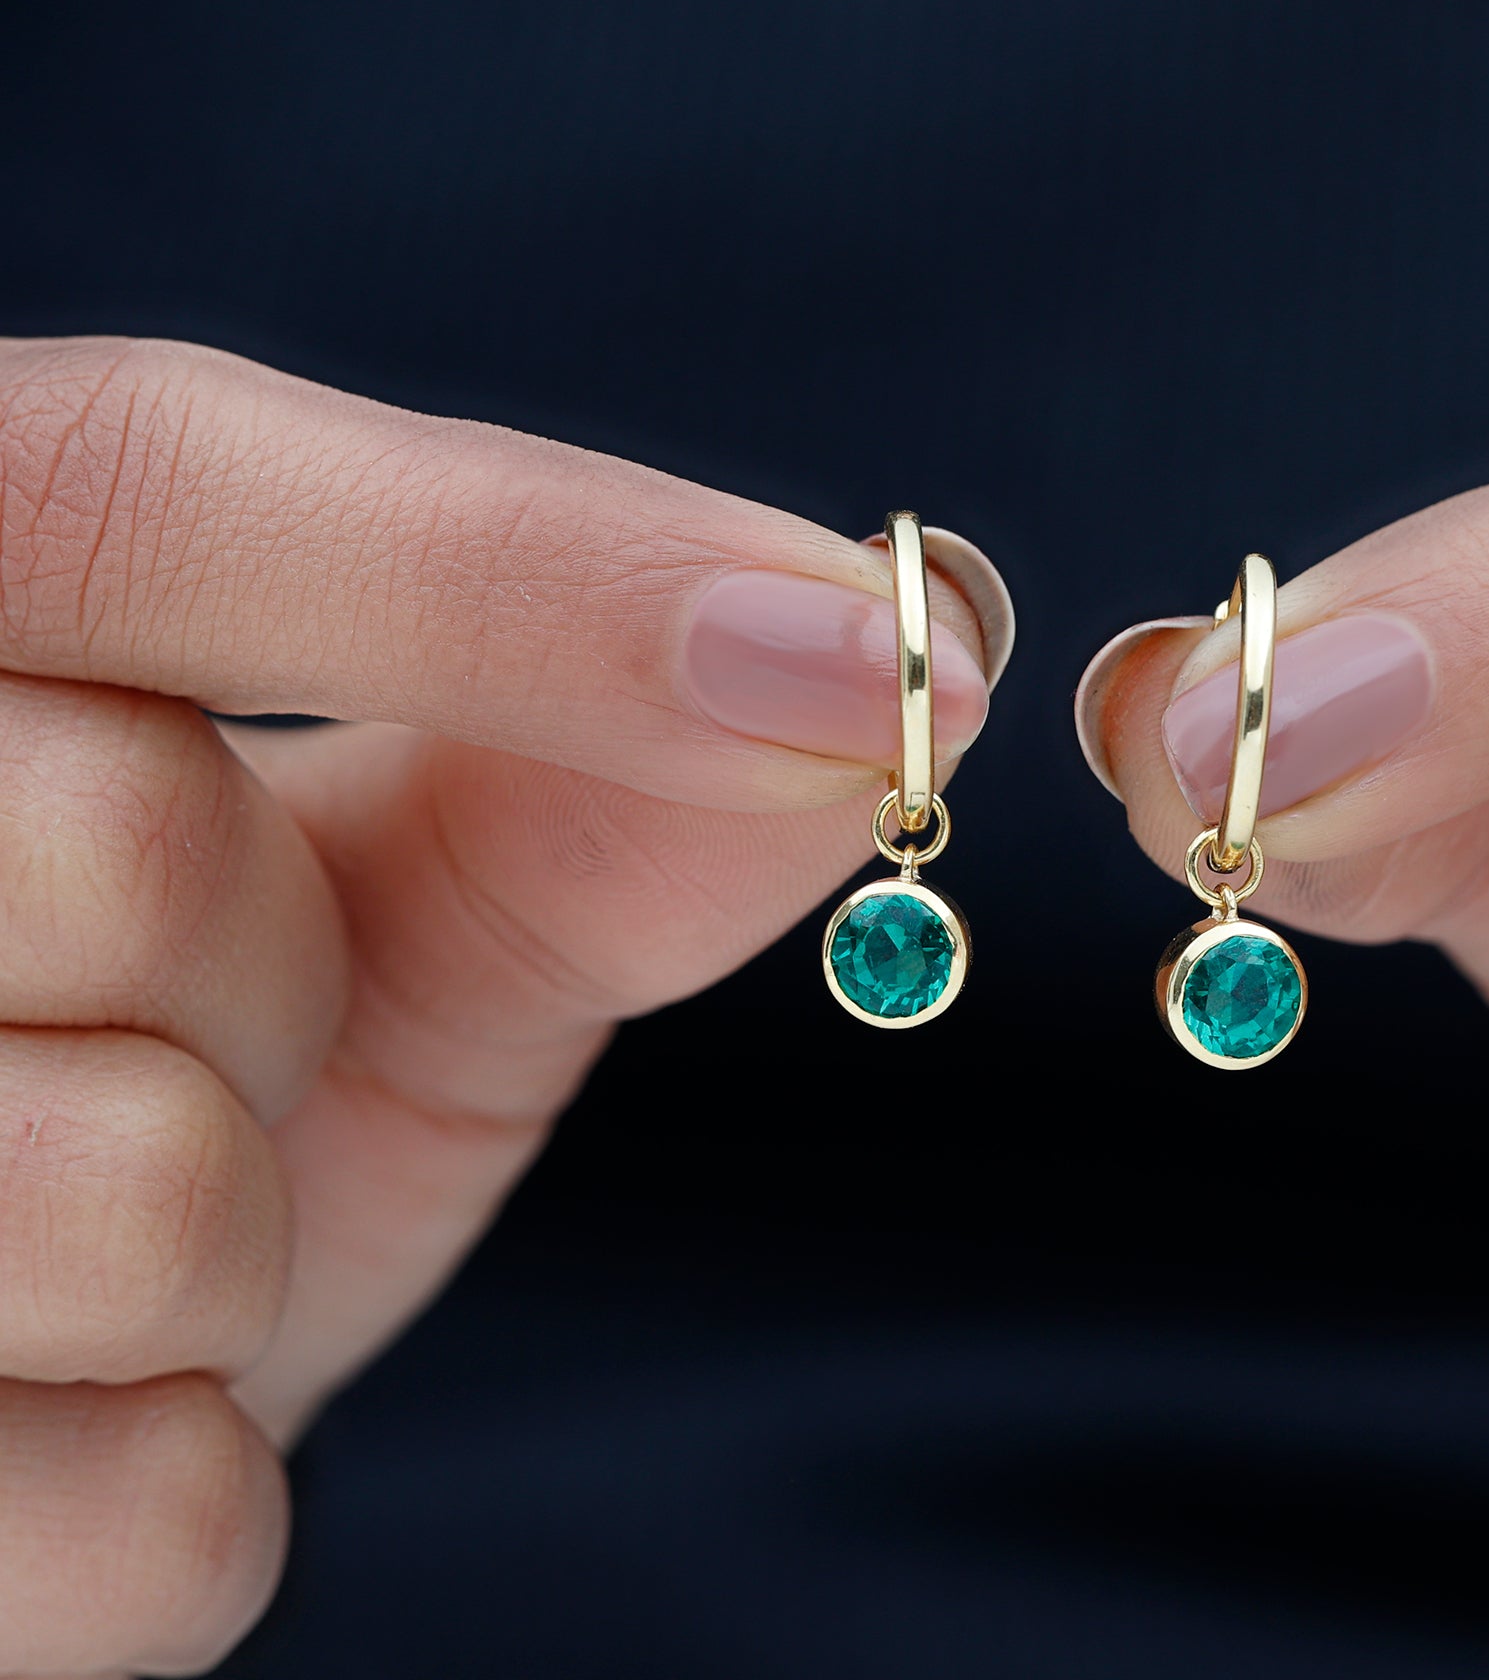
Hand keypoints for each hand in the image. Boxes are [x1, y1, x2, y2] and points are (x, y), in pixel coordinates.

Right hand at [0, 335, 1004, 1677]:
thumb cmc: (170, 1074)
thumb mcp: (364, 888)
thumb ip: (587, 774)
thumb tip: (901, 679)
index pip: (153, 483)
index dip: (532, 571)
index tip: (879, 658)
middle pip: (145, 860)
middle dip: (279, 978)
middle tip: (196, 1026)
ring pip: (134, 1200)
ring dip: (233, 1245)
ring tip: (93, 1224)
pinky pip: (129, 1508)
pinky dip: (181, 1487)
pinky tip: (66, 1411)